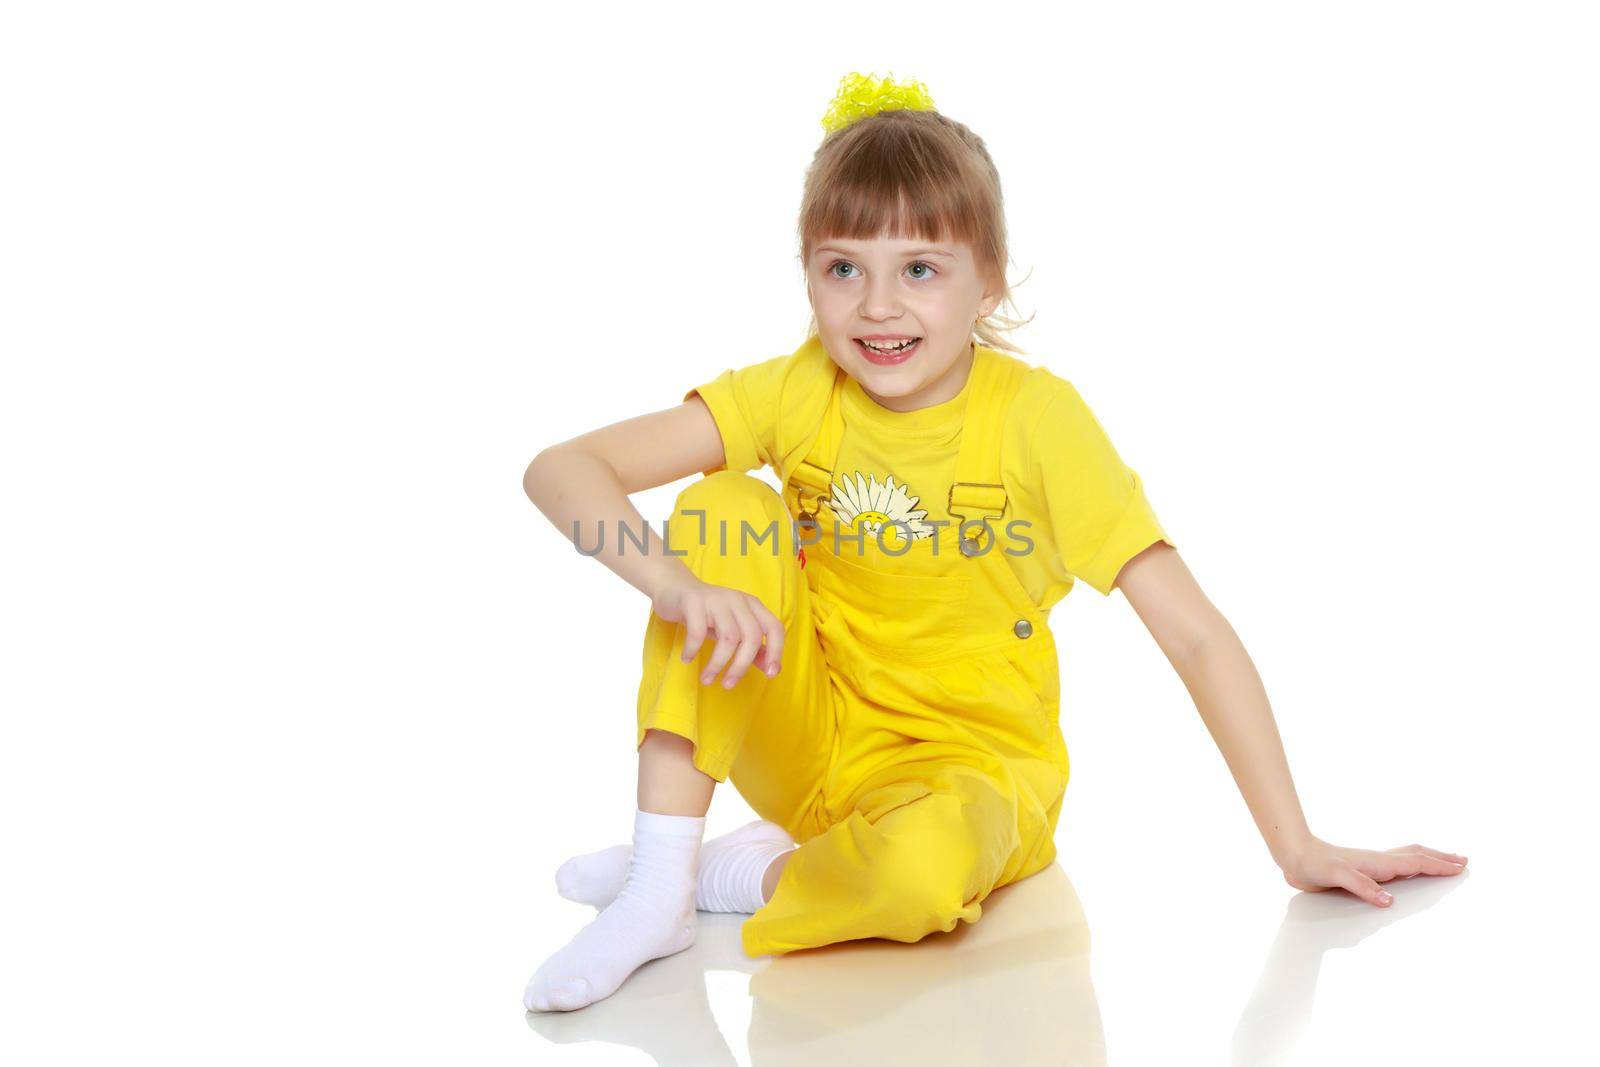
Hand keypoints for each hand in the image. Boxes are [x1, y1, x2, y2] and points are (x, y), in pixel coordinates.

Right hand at [652, 575, 783, 688]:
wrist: (673, 588)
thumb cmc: (707, 614)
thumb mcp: (732, 629)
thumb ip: (752, 647)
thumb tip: (770, 669)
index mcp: (752, 605)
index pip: (774, 628)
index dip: (776, 652)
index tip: (770, 675)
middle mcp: (738, 600)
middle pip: (751, 637)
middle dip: (741, 666)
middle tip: (728, 685)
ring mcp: (717, 599)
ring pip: (728, 637)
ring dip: (717, 664)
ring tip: (706, 679)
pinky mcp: (694, 601)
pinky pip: (698, 631)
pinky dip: (693, 649)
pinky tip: (687, 659)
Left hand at [1277, 835, 1467, 906]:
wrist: (1295, 856)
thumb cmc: (1315, 865)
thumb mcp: (1338, 876)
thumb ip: (1363, 887)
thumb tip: (1389, 901)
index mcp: (1378, 863)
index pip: (1416, 862)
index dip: (1439, 865)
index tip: (1461, 867)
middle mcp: (1379, 861)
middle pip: (1417, 855)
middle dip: (1441, 858)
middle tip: (1463, 860)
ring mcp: (1372, 864)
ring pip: (1407, 857)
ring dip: (1428, 858)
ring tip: (1443, 860)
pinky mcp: (1363, 869)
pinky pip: (1396, 865)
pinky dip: (1411, 864)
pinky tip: (1408, 870)